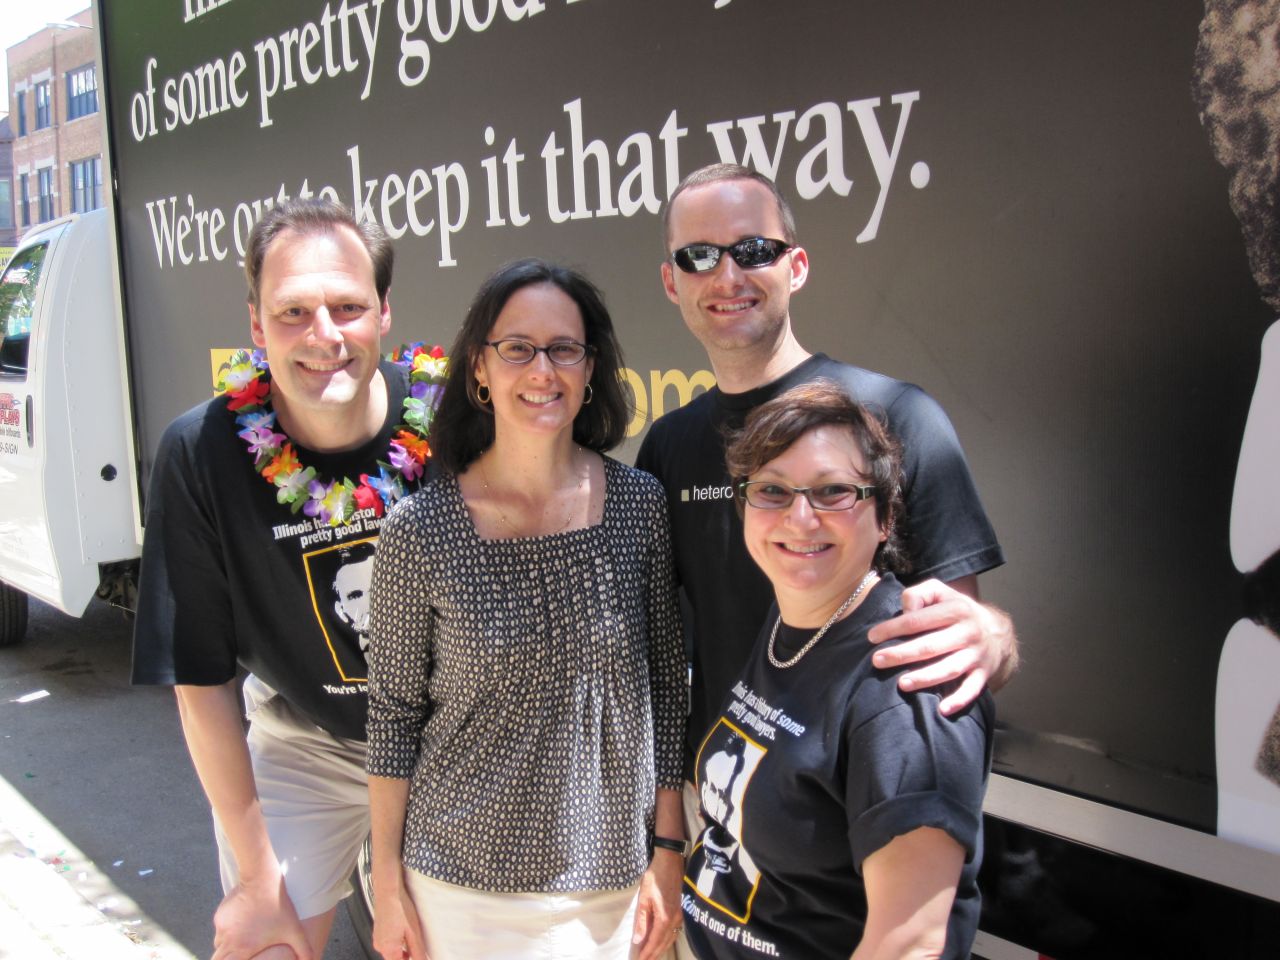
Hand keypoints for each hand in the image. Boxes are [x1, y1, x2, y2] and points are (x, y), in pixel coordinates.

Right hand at [210, 874, 311, 959]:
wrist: (262, 878)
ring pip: (218, 944)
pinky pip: (220, 929)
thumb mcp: (294, 930)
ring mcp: (222, 927)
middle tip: (241, 953)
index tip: (244, 958)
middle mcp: (227, 940)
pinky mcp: (220, 915)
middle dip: (227, 959)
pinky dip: (227, 931)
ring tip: (243, 940)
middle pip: (218, 959)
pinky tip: (241, 924)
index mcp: (243, 948)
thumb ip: (304, 949)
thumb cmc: (279, 905)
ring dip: (227, 947)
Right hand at [371, 875, 428, 959]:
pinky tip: (403, 928)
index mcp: (388, 949)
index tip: (417, 954)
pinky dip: (396, 940)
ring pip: (392, 951)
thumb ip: (418, 951)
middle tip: (416, 943)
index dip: (411, 959)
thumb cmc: (400, 908)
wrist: (389, 891)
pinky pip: (388, 942)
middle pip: (395, 958)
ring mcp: (377, 939)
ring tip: (410, 933)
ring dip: (402, 948)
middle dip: (407, 955)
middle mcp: (379, 946)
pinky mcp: (378, 931)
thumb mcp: (414, 932)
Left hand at [631, 848, 683, 959]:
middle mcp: (675, 919)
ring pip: (671, 938)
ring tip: (652, 955)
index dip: (647, 953)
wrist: (671, 860)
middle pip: (664, 943)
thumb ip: (642, 920)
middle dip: (654, 954)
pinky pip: (675, 931)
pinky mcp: (683, 910)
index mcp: (665, 917)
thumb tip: (638, 939)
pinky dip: (667, 939)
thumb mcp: (644, 897)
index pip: (655, 941)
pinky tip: (662, 941)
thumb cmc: (655, 876)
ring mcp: (681, 915)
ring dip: (661, 948)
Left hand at [866, 578, 1016, 714]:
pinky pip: (972, 690)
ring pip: (949, 668)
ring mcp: (977, 654)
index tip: (872, 637)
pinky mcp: (984, 673)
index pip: (918, 620)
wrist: (997, 631)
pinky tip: (941, 709)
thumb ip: (918, 594)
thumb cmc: (957, 610)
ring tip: (901, 684)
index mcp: (955, 609)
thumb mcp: (940, 592)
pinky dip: (959, 700)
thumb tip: (904, 612)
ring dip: (925, 678)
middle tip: (877, 661)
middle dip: (902, 654)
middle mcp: (968, 632)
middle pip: (931, 645)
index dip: (893, 628)